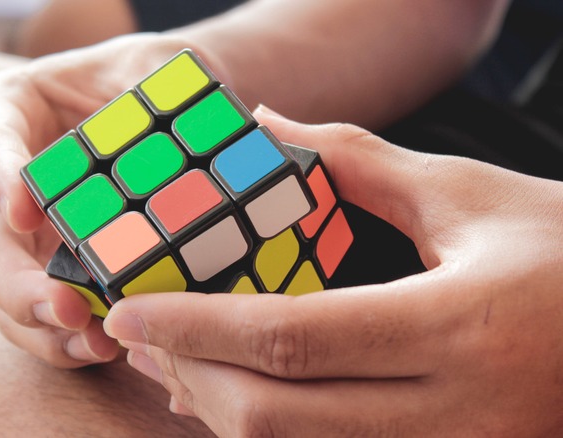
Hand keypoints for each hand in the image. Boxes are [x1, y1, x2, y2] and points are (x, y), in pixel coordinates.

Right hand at [0, 33, 223, 366]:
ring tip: (95, 343)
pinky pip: (48, 319)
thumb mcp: (149, 63)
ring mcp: (26, 239)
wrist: (154, 114)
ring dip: (46, 330)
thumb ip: (152, 85)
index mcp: (7, 114)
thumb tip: (179, 136)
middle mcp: (3, 187)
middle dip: (21, 288)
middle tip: (65, 308)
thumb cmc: (141, 77)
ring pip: (10, 299)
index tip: (25, 210)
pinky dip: (73, 342)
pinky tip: (112, 347)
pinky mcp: (57, 272)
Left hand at [103, 107, 562, 434]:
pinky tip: (241, 398)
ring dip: (221, 411)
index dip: (196, 327)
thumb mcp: (468, 196)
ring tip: (177, 365)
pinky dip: (270, 434)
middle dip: (192, 376)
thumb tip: (269, 127)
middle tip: (141, 335)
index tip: (128, 311)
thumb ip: (358, 164)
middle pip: (277, 417)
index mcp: (457, 327)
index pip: (292, 339)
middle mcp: (454, 413)